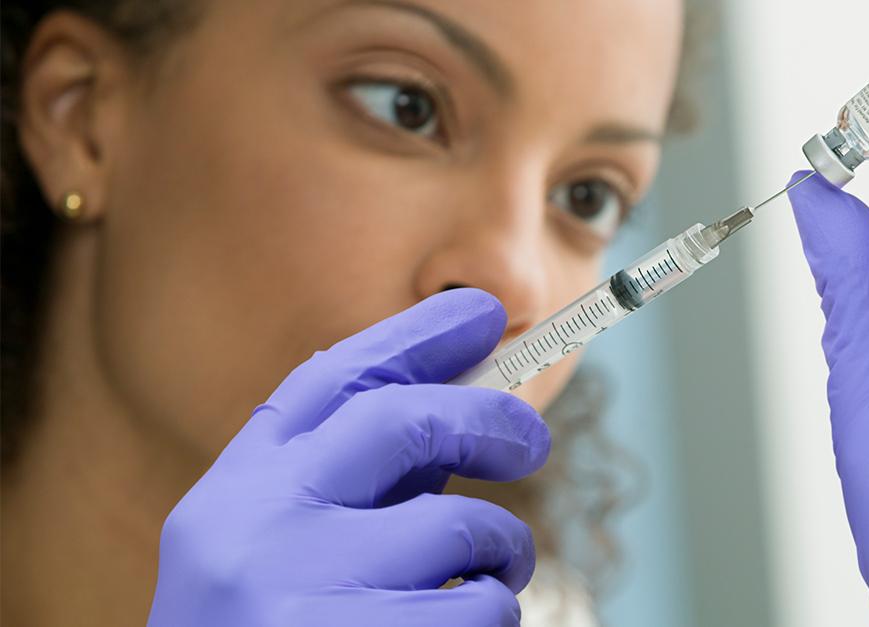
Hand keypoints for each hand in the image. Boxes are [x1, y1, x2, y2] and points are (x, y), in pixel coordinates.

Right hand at [147, 289, 549, 626]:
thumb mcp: (274, 552)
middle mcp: (253, 532)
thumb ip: (344, 489)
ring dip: (498, 553)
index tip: (483, 312)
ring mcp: (299, 594)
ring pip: (459, 528)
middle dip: (486, 417)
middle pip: (399, 422)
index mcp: (232, 497)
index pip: (329, 383)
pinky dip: (489, 615)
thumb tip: (457, 418)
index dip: (414, 338)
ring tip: (484, 584)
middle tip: (531, 438)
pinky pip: (478, 607)